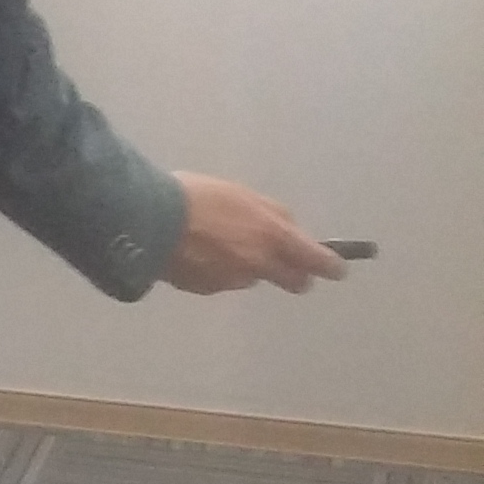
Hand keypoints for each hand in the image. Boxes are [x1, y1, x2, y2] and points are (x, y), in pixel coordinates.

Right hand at [163, 173, 344, 293]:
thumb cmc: (198, 197)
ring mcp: (231, 281)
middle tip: (283, 263)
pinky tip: (194, 252)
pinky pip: (220, 281)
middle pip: (293, 281)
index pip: (318, 261)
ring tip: (216, 245)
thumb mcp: (243, 195)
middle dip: (294, 274)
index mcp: (274, 238)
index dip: (331, 266)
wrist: (147, 221)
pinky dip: (215, 271)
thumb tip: (289, 229)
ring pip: (251, 278)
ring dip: (245, 267)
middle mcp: (259, 266)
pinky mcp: (204, 289)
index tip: (337, 268)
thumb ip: (272, 214)